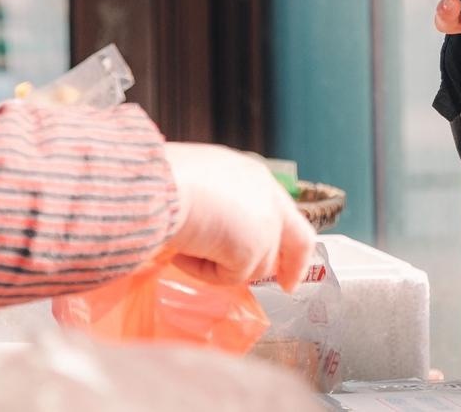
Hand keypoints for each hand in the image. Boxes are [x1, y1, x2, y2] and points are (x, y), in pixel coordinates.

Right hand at [164, 143, 314, 289]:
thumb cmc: (166, 179)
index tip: (285, 256)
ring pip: (255, 266)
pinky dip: (203, 271)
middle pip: (298, 239)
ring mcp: (266, 225)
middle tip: (288, 285)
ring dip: (221, 264)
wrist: (161, 185)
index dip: (284, 235)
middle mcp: (267, 197)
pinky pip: (229, 278)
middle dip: (293, 266)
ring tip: (186, 244)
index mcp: (252, 176)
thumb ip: (218, 205)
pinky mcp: (253, 251)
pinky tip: (185, 251)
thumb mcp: (199, 182)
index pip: (282, 210)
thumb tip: (211, 227)